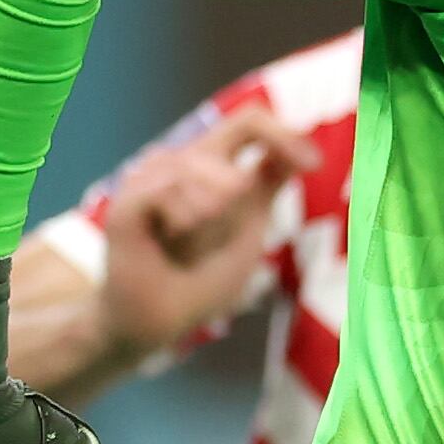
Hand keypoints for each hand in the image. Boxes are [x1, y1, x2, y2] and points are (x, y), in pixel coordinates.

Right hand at [95, 111, 309, 364]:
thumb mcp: (250, 225)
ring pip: (200, 170)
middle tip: (216, 232)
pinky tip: (171, 241)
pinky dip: (183, 223)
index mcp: (208, 163)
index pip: (250, 121)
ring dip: (208, 220)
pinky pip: (169, 191)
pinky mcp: (128, 200)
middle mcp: (178, 160)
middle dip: (240, 190)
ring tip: (188, 248)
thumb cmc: (203, 279)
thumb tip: (305, 148)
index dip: (284, 134)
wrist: (161, 321)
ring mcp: (148, 176)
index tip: (315, 165)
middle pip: (230, 137)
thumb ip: (269, 183)